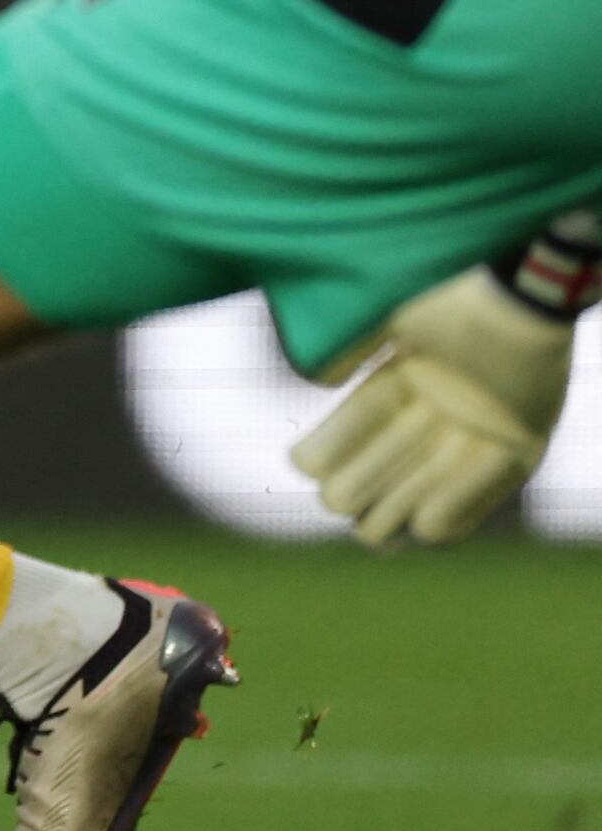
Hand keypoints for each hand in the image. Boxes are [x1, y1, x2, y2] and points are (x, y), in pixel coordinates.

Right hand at [294, 257, 577, 545]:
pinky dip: (463, 505)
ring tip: (375, 536)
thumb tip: (316, 383)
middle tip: (338, 504)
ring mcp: (483, 425)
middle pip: (393, 457)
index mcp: (406, 373)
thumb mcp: (386, 315)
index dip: (331, 446)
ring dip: (404, 505)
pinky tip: (427, 528)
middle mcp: (443, 404)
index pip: (358, 421)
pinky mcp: (525, 440)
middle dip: (362, 485)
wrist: (525, 293)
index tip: (305, 465)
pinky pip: (493, 484)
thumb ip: (346, 344)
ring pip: (435, 477)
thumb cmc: (452, 297)